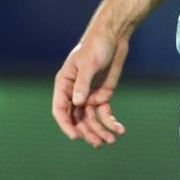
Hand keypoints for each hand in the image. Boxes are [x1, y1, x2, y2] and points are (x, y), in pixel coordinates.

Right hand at [51, 29, 128, 147]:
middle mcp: (75, 93)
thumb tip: (77, 103)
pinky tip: (119, 130)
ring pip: (90, 120)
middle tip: (98, 143)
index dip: (66, 125)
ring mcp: (88, 95)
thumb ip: (82, 83)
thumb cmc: (97, 45)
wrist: (114, 36)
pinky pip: (104, 114)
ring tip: (111, 141)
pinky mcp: (102, 95)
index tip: (75, 137)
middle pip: (76, 119)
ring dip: (99, 131)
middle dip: (87, 132)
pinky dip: (111, 123)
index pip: (60, 110)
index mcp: (64, 84)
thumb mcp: (89, 63)